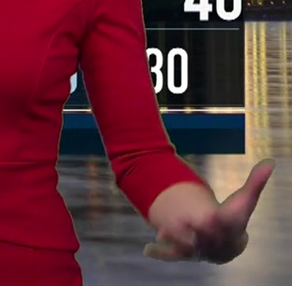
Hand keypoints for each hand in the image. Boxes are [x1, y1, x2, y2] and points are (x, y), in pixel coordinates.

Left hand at [144, 159, 274, 263]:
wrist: (223, 242)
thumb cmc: (233, 217)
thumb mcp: (244, 199)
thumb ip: (256, 182)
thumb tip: (270, 161)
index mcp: (229, 230)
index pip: (226, 228)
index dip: (217, 224)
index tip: (210, 217)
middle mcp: (213, 244)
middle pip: (204, 239)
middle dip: (195, 232)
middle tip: (183, 220)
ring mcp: (197, 251)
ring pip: (185, 249)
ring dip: (175, 241)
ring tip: (162, 231)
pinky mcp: (181, 254)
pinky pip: (169, 256)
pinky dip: (159, 253)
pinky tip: (147, 249)